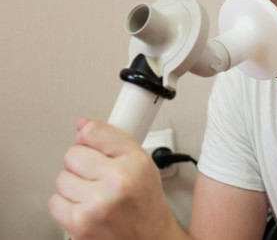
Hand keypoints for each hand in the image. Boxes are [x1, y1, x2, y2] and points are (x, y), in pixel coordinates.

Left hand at [48, 119, 181, 238]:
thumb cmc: (146, 206)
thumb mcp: (143, 165)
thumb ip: (114, 142)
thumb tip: (83, 126)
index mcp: (136, 162)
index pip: (95, 132)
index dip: (89, 137)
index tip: (91, 143)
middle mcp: (118, 181)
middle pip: (73, 154)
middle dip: (82, 164)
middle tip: (98, 176)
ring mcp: (97, 204)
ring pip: (62, 178)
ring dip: (73, 186)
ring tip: (94, 195)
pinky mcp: (79, 224)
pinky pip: (55, 202)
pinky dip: (66, 205)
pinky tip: (85, 208)